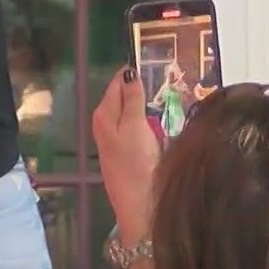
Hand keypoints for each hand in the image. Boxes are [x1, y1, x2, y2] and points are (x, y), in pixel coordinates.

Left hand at [91, 68, 162, 231]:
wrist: (139, 207)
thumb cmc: (137, 164)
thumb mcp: (135, 127)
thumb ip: (133, 100)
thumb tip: (129, 72)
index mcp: (104, 113)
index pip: (117, 82)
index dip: (133, 72)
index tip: (152, 61)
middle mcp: (104, 124)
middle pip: (122, 97)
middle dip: (138, 87)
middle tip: (162, 78)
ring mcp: (113, 140)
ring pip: (128, 113)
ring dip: (143, 105)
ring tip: (164, 97)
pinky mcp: (124, 154)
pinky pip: (134, 128)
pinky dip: (145, 122)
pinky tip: (157, 124)